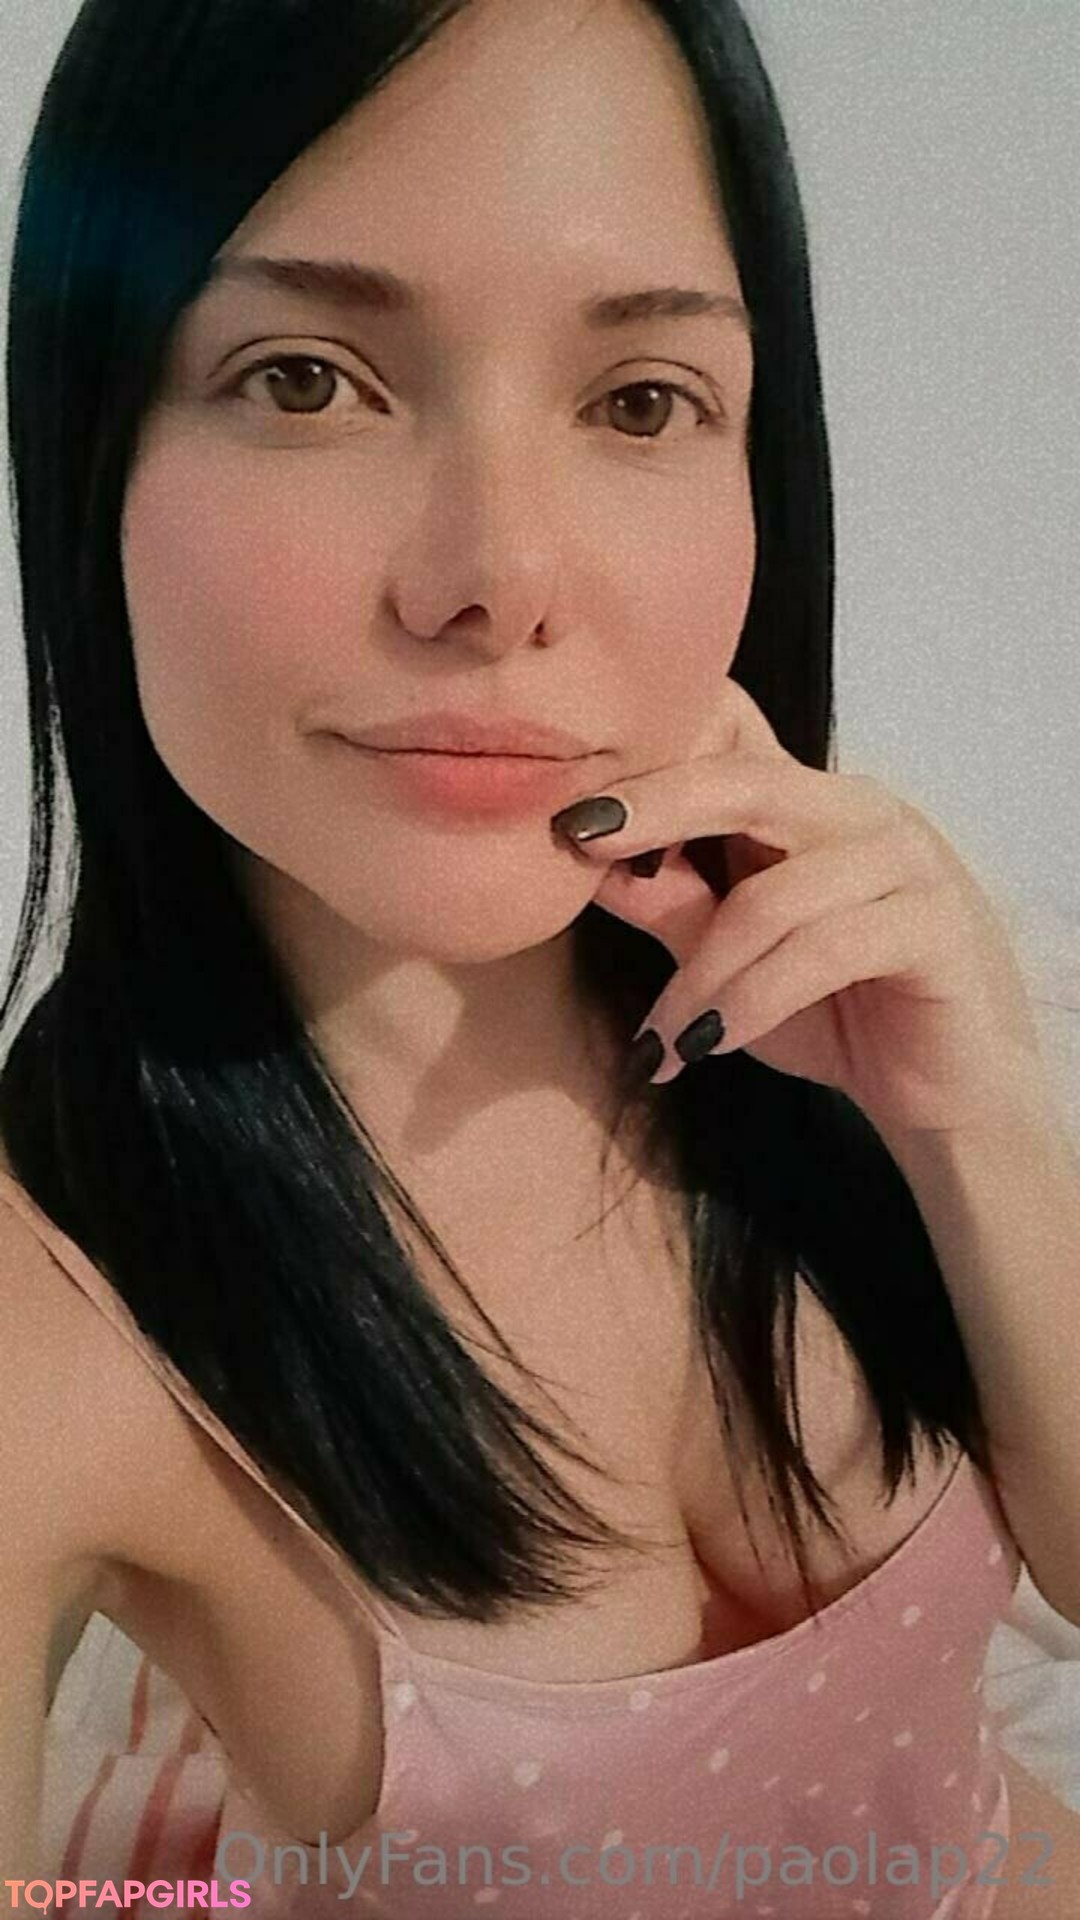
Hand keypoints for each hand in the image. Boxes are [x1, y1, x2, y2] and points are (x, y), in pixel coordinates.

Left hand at [550, 680, 1055, 1145]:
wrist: (942, 1091)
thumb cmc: (830, 1009)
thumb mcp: (726, 958)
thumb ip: (666, 903)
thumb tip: (576, 864)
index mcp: (805, 800)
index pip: (731, 733)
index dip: (651, 750)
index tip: (566, 801)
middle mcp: (857, 810)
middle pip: (744, 781)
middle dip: (654, 807)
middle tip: (577, 839)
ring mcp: (905, 859)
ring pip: (773, 897)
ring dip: (699, 977)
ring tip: (658, 1040)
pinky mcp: (934, 924)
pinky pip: (822, 952)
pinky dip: (751, 1002)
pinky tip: (706, 1046)